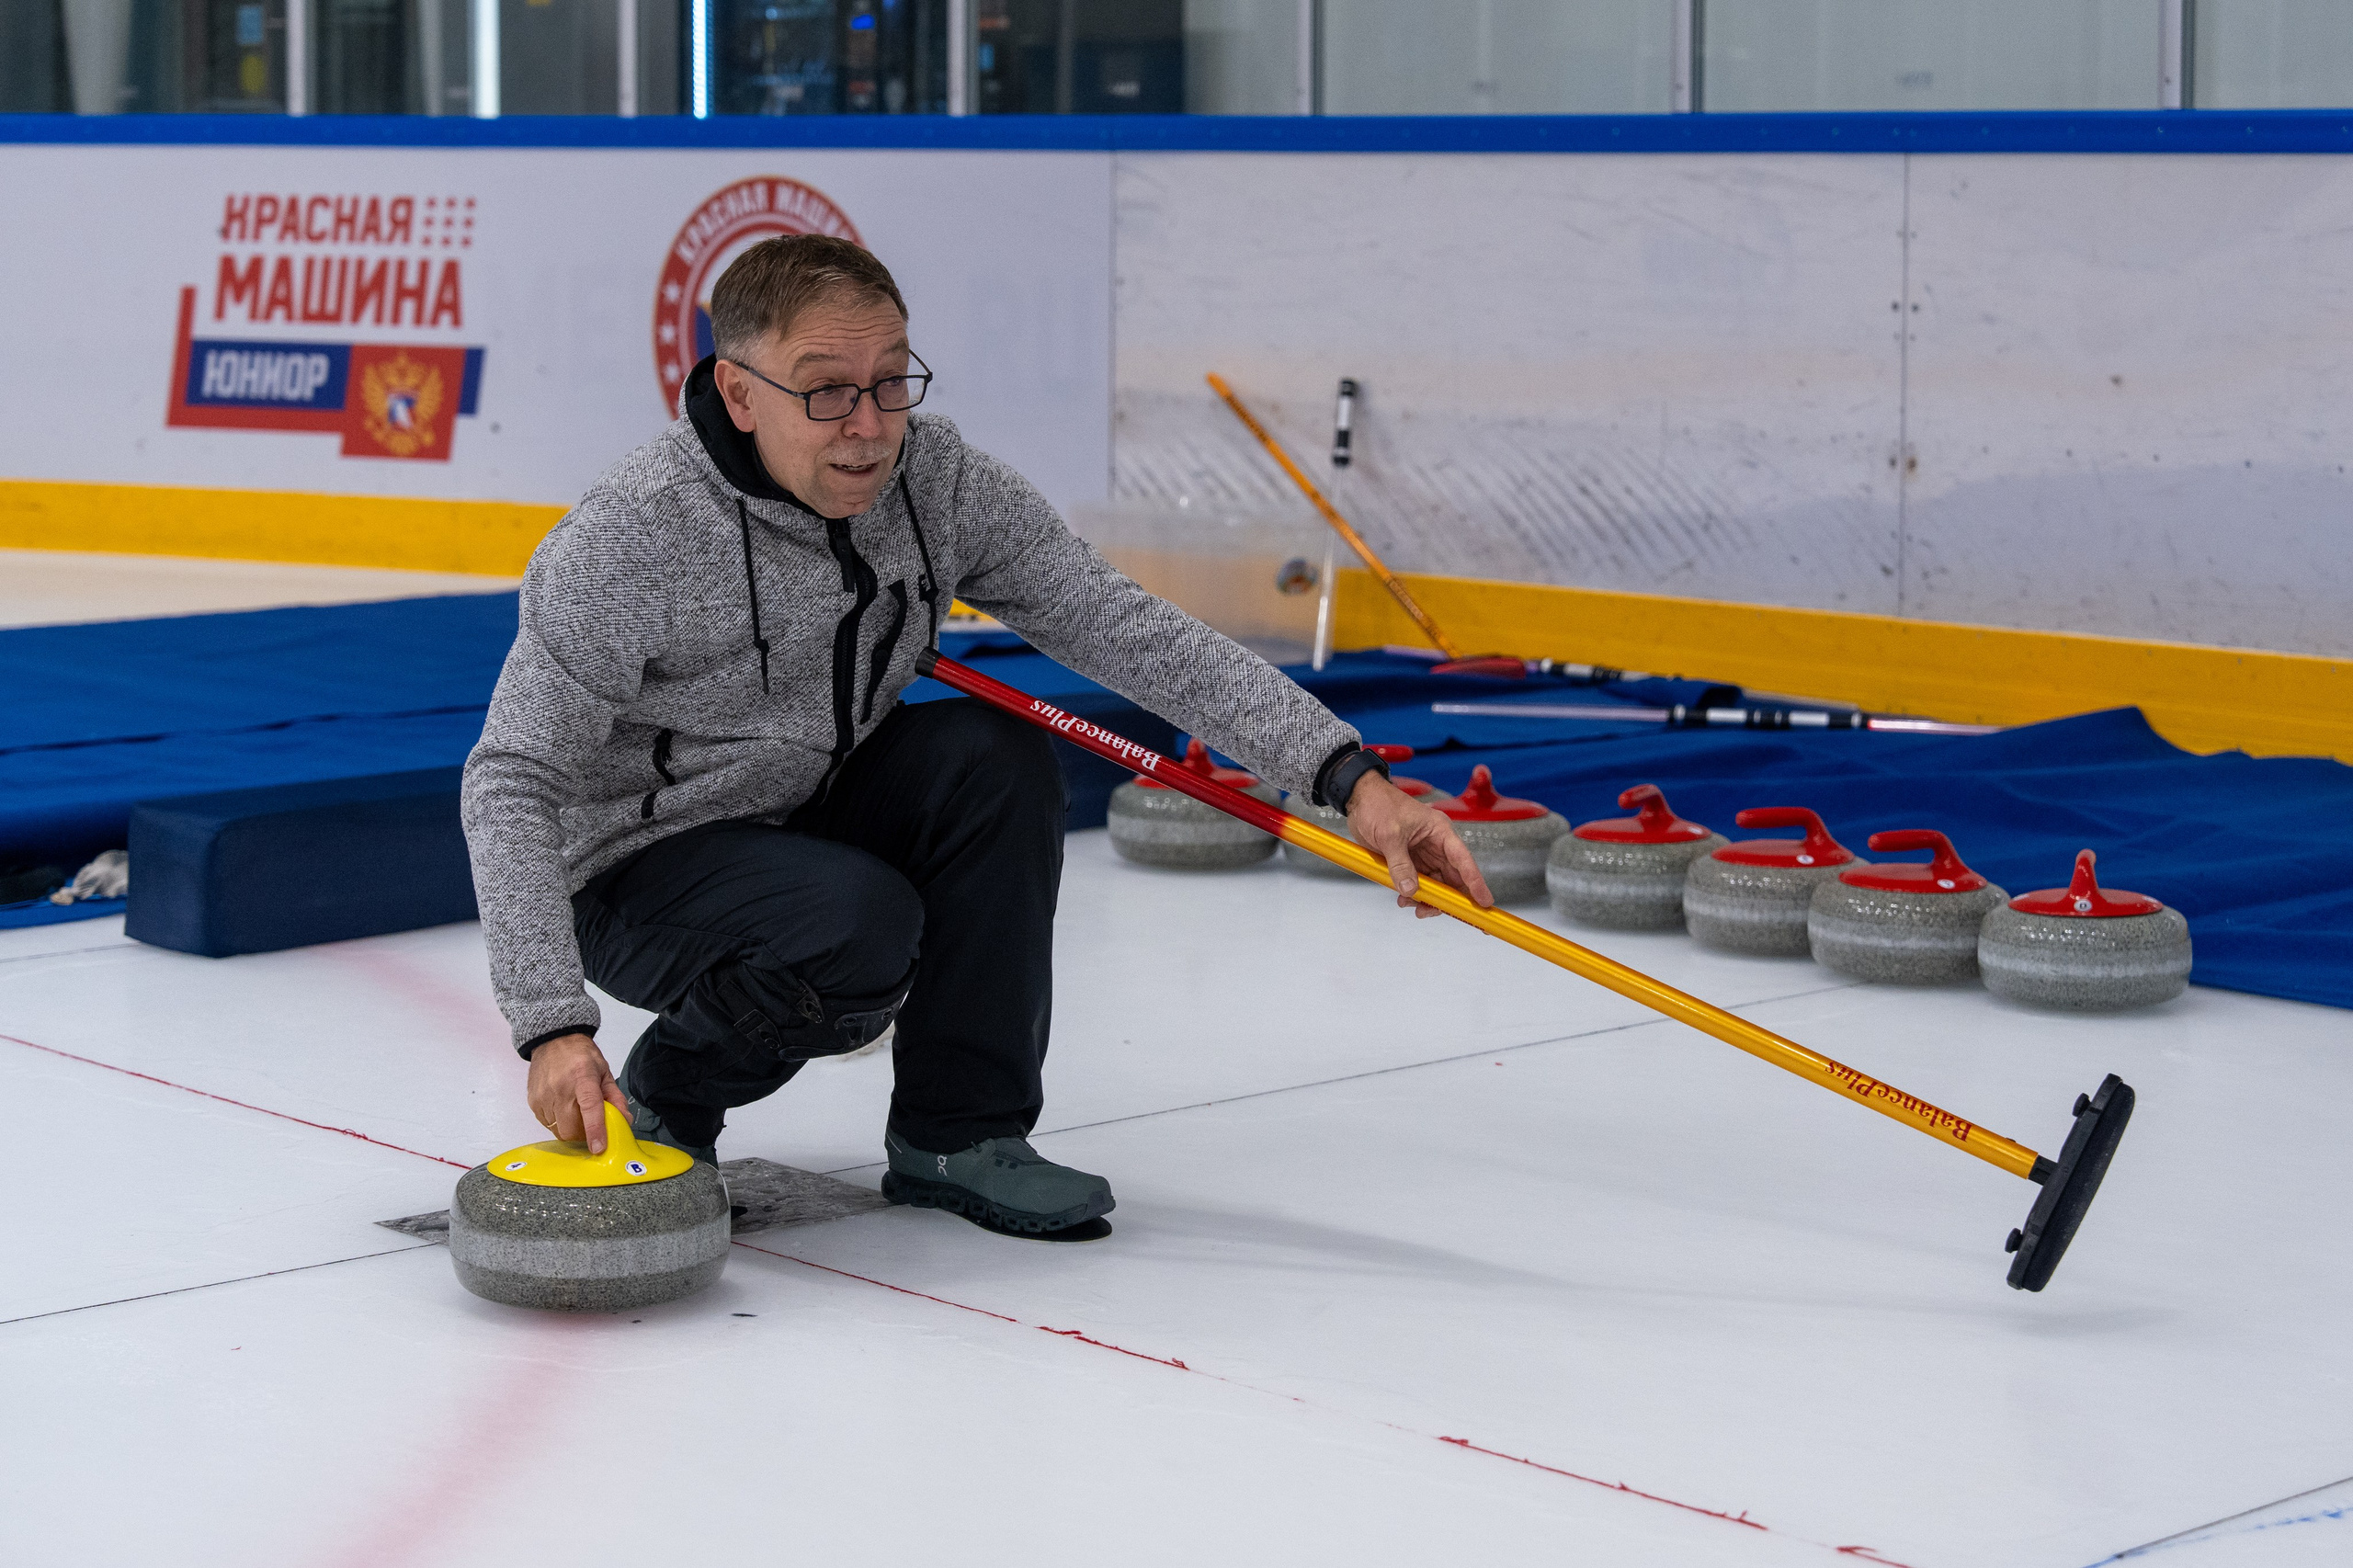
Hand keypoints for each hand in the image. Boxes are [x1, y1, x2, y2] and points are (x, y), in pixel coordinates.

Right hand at [525, 1033, 629, 1153]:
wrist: (553, 1041)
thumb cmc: (581, 1056)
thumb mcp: (604, 1072)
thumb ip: (615, 1098)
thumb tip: (624, 1120)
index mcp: (583, 1077)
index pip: (590, 1108)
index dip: (595, 1130)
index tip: (599, 1148)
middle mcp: (560, 1087)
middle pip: (570, 1129)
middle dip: (583, 1134)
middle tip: (590, 1125)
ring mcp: (543, 1096)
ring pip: (558, 1131)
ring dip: (570, 1129)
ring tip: (575, 1111)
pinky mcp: (533, 1102)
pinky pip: (547, 1125)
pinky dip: (558, 1123)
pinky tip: (563, 1108)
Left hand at [1343, 773, 1493, 918]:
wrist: (1358, 799)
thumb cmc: (1379, 805)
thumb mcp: (1390, 835)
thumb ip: (1400, 864)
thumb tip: (1410, 890)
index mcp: (1440, 832)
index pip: (1463, 860)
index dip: (1475, 882)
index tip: (1484, 901)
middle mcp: (1435, 845)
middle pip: (1451, 877)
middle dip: (1448, 897)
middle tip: (1439, 912)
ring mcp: (1422, 855)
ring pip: (1434, 884)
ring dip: (1427, 899)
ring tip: (1414, 908)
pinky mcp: (1407, 861)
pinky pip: (1416, 883)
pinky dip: (1412, 894)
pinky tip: (1404, 900)